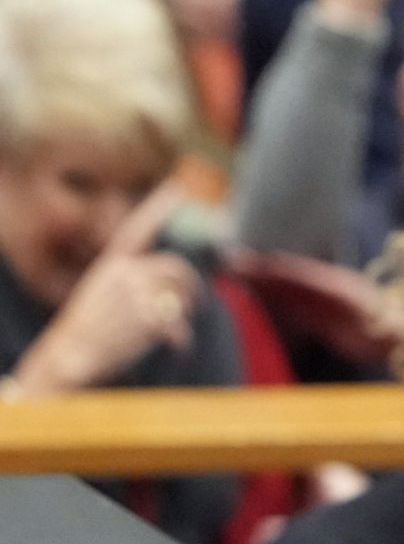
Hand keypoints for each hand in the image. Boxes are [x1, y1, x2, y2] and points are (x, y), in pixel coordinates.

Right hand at [12, 185, 194, 394]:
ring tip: (177, 331)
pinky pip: (179, 325)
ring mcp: (137, 294)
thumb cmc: (86, 329)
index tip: (178, 187)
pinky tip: (176, 347)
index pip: (137, 230)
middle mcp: (126, 273)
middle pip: (175, 268)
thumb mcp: (99, 293)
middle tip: (197, 301)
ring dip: (184, 314)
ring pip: (180, 297)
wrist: (68, 356)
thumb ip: (128, 281)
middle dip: (190, 285)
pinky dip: (182, 339)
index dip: (157, 207)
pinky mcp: (148, 317)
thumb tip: (168, 284)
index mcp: (111, 265)